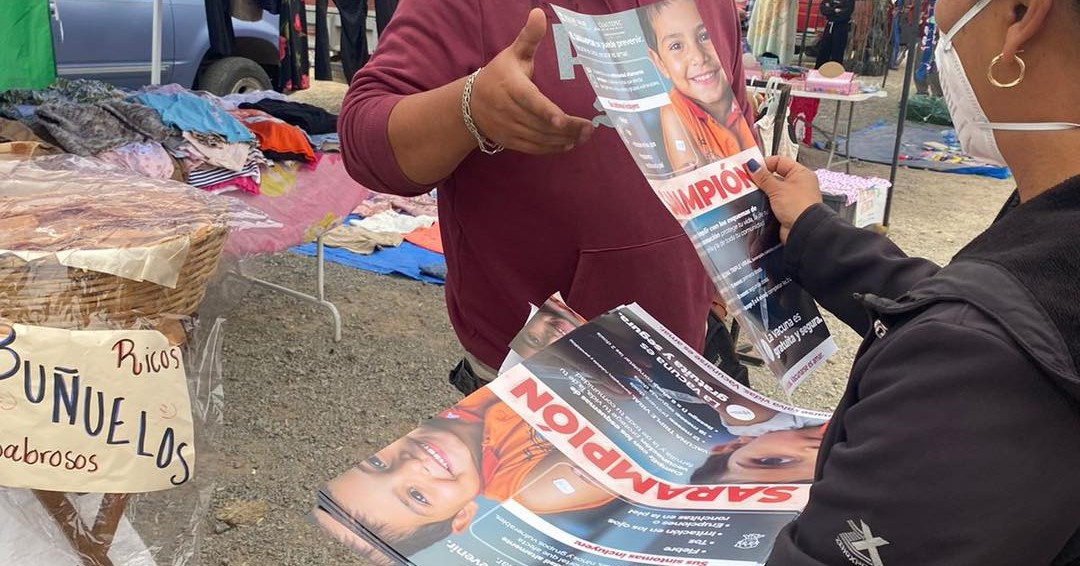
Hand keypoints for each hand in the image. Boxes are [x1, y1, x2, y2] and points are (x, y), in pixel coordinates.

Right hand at [469, 9, 595, 154]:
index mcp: (510, 86)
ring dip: (563, 140)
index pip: (530, 101)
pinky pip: (533, 148)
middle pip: (540, 123)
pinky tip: (568, 144)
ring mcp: (508, 128)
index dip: (546, 112)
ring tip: (584, 136)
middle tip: (590, 129)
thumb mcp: (513, 54)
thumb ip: (529, 37)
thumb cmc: (499, 75)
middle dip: (566, 129)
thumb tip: (539, 13)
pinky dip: (551, 149)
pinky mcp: (510, 141)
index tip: (563, 119)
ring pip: (538, 138)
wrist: (470, 105)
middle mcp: (507, 110)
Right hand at [746, 156, 821, 243]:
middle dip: (761, 178)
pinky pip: (772, 202)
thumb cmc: (799, 207)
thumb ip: (763, 177)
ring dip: (762, 191)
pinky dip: (764, 202)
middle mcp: (798, 184)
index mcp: (800, 173)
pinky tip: (755, 203)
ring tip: (750, 192)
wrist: (803, 230)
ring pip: (772, 190)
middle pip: (775, 176)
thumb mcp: (777, 189)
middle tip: (748, 180)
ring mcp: (792, 198)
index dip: (765, 163)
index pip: (779, 161)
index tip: (751, 168)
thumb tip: (753, 165)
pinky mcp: (786, 210)